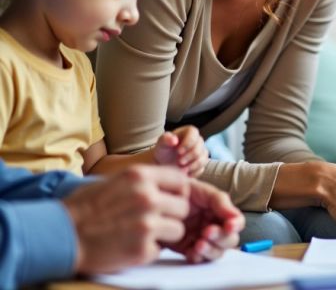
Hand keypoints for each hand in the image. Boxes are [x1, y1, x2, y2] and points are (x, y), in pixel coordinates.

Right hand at [64, 166, 189, 273]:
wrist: (59, 234)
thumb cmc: (83, 208)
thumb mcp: (113, 181)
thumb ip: (143, 181)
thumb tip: (169, 182)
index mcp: (140, 176)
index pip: (181, 180)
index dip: (178, 192)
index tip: (170, 200)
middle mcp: (147, 197)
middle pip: (184, 207)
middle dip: (172, 215)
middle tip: (153, 221)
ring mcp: (146, 223)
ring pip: (178, 229)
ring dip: (164, 234)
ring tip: (141, 234)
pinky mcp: (142, 249)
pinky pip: (160, 250)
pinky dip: (148, 251)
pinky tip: (129, 246)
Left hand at [153, 126, 207, 176]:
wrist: (163, 163)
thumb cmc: (163, 150)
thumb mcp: (161, 143)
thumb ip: (165, 139)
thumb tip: (174, 140)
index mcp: (189, 132)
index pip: (194, 133)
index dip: (188, 143)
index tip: (179, 151)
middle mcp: (198, 141)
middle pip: (200, 148)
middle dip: (190, 156)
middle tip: (179, 162)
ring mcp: (201, 152)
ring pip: (203, 159)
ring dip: (192, 165)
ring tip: (181, 169)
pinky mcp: (201, 163)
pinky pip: (201, 168)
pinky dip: (193, 172)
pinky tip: (184, 173)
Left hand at [161, 179, 243, 262]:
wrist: (155, 199)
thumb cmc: (181, 191)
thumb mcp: (202, 190)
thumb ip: (220, 201)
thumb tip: (235, 217)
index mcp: (220, 213)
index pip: (236, 222)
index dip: (236, 225)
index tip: (229, 226)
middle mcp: (214, 227)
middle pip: (229, 240)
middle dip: (221, 238)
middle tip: (207, 232)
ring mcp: (202, 240)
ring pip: (217, 252)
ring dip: (211, 250)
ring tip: (199, 244)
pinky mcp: (188, 249)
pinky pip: (199, 259)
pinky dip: (198, 257)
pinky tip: (192, 251)